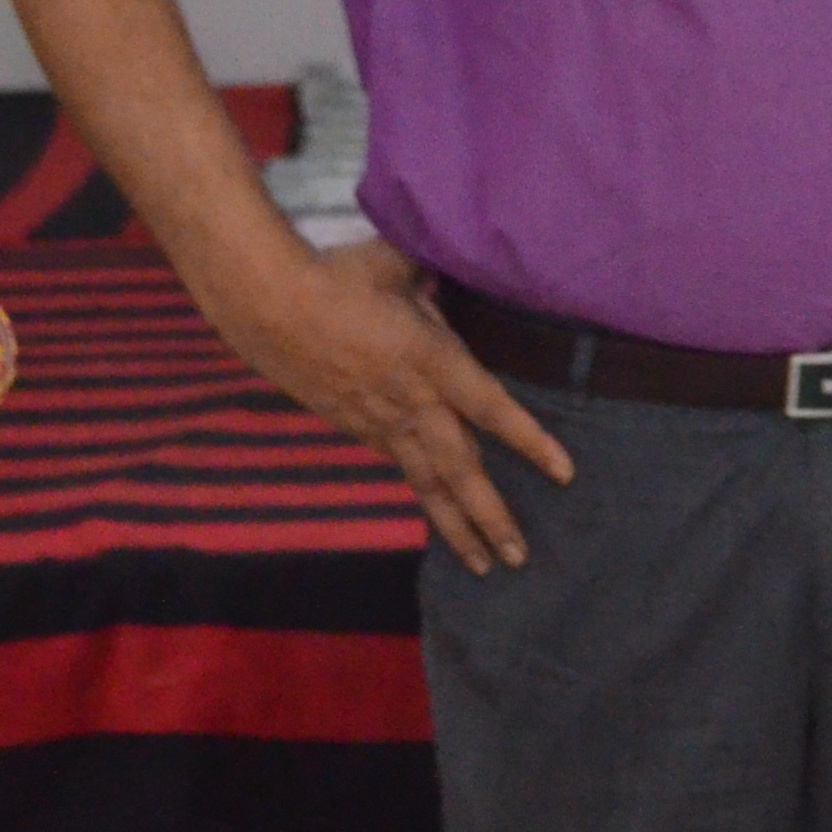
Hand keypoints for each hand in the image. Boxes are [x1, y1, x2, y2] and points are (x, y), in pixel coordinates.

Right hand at [214, 236, 573, 573]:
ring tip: (485, 564)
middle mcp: (411, 402)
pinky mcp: (355, 428)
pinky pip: (401, 467)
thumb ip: (437, 280)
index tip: (564, 472)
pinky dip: (424, 494)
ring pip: (427, 484)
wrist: (267, 305)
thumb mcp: (400, 267)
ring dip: (457, 527)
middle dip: (492, 516)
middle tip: (520, 556)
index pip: (493, 409)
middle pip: (461, 470)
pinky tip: (441, 516)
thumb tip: (459, 275)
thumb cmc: (338, 277)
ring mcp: (380, 422)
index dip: (531, 441)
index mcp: (432, 360)